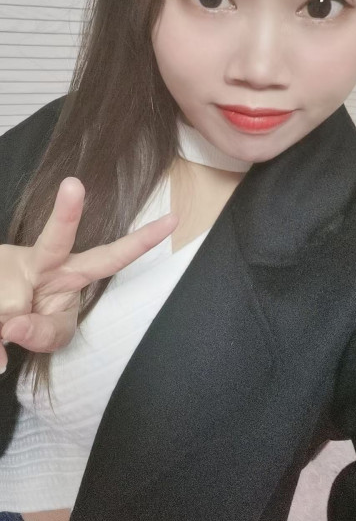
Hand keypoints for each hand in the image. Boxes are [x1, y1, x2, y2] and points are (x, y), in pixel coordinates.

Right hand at [0, 177, 177, 370]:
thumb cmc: (30, 319)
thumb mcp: (51, 334)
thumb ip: (41, 335)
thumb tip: (14, 326)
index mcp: (69, 272)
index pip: (110, 258)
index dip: (141, 242)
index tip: (173, 219)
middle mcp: (42, 261)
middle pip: (56, 238)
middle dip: (66, 213)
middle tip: (74, 185)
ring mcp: (12, 264)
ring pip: (12, 300)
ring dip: (6, 324)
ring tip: (4, 325)